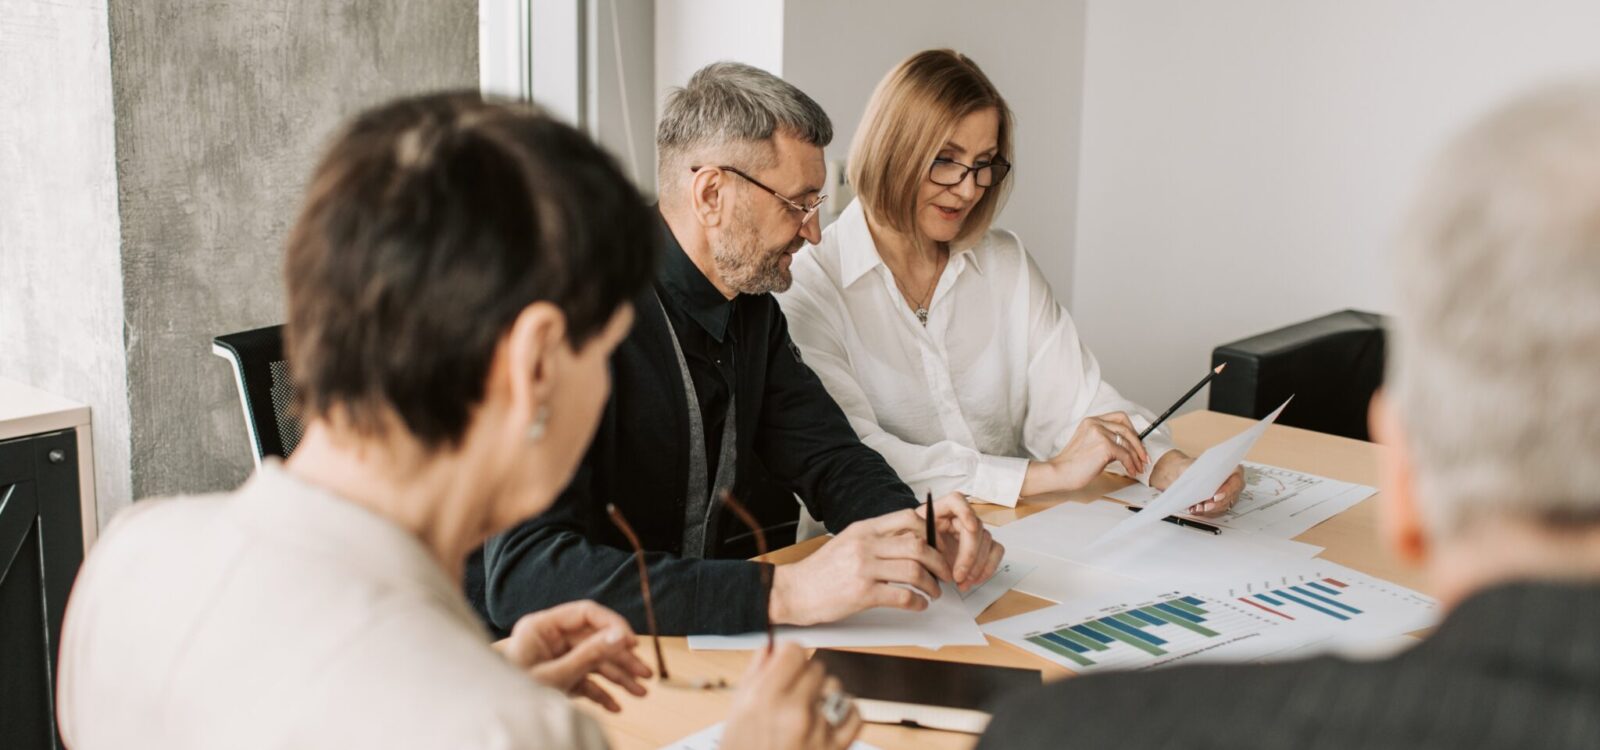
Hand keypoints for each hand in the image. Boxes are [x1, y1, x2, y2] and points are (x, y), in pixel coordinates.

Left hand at [492, 600, 652, 712]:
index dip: (613, 625)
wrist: (488, 715)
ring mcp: (554, 660)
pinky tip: (616, 705)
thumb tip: (620, 636)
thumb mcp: (555, 676)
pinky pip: (584, 681)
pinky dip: (600, 693)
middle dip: (622, 659)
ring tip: (639, 693)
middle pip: (595, 641)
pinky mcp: (557, 678)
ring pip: (594, 662)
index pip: (586, 614)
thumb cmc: (509, 693)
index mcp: (542, 627)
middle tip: (645, 673)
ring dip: (618, 678)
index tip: (632, 642)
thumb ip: (589, 655)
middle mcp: (550, 640)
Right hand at [722, 643, 861, 749]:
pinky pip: (855, 714)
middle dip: (804, 678)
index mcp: (764, 700)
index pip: (794, 651)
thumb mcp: (736, 715)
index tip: (786, 664)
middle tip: (792, 695)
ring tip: (808, 711)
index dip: (789, 656)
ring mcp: (818, 731)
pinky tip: (829, 719)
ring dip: (824, 695)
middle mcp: (793, 712)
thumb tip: (770, 647)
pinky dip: (845, 713)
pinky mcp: (836, 748)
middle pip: (816, 667)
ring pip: (835, 688)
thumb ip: (755, 676)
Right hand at [768, 505, 955, 625]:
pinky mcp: (863, 594)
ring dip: (932, 585)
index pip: (908, 519)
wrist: (794, 591)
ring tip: (934, 592)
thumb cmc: (821, 570)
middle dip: (939, 562)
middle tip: (945, 573)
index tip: (938, 547)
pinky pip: (902, 596)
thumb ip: (875, 539)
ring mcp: (864, 569)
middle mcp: (865, 545)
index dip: (931, 533)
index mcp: (864, 529)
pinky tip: (919, 605)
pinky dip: (917, 602)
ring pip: (915, 572)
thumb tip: (909, 541)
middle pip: (918, 546)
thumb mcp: (847, 542)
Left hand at [916, 492, 1004, 592]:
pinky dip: (987, 568)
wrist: (917, 556)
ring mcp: (973, 531)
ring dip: (977, 566)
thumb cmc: (913, 545)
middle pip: (975, 528)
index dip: (966, 512)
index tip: (969, 528)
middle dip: (969, 555)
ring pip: (987, 541)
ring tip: (962, 583)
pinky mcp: (982, 545)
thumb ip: (916, 539)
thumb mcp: (907, 539)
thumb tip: (927, 546)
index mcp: (941, 510)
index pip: (956, 501)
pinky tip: (974, 580)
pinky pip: (995, 552)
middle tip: (958, 576)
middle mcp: (960, 517)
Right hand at [1024, 412, 1149, 494]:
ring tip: (1138, 467)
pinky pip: (1125, 455)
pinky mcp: (1104, 446)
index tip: (1136, 443)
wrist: (1059, 472)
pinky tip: (1130, 471)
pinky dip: (1131, 464)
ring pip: (1128, 443)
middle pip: (1127, 428)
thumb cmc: (1072, 464)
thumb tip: (1126, 448)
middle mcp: (1096, 423)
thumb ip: (1105, 440)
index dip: (1132, 430)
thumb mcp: (1089, 444)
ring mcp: (1100, 433)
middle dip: (1139, 444)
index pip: (1119, 418)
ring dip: (1136, 457)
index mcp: (1091, 421)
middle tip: (1143, 456)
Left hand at [1149, 451, 1245, 517]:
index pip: (1236, 481)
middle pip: (1230, 496)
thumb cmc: (1188, 467)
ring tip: (1197, 508)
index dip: (1227, 490)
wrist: (1180, 473)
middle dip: (1215, 503)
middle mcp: (1232, 482)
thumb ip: (1196, 470)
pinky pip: (1215, 510)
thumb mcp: (1190, 465)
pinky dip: (1205, 512)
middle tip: (1203, 506)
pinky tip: (1196, 510)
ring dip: (1210, 509)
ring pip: (1223, 505)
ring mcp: (1227, 494)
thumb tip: (1198, 478)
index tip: (1215, 495)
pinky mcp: (1219, 503)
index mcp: (1231, 468)